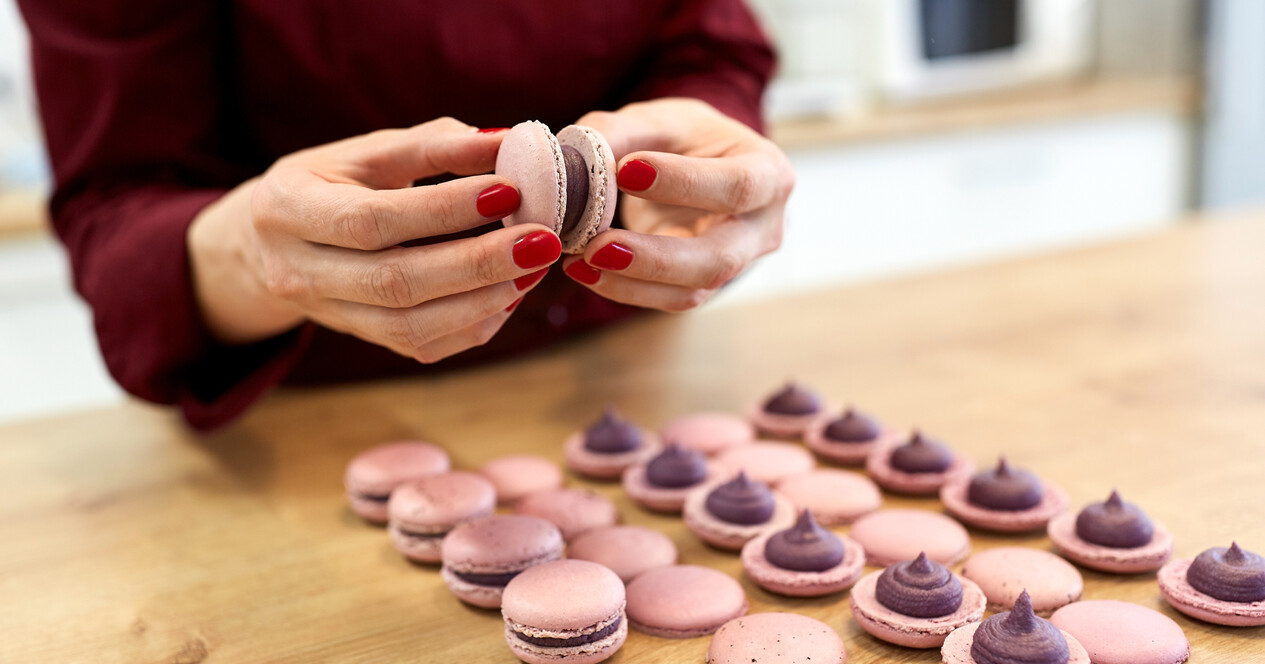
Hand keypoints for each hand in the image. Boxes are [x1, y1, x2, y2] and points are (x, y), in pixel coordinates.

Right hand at [188, 117, 562, 362]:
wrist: (267, 245)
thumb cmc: (328, 184)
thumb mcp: (364, 153)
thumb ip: (432, 147)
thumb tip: (508, 142)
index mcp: (289, 209)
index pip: (371, 220)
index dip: (442, 210)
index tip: (509, 191)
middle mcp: (300, 271)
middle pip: (395, 282)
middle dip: (477, 263)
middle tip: (543, 241)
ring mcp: (329, 315)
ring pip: (410, 326)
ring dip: (483, 299)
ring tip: (535, 268)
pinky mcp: (362, 340)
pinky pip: (423, 346)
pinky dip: (475, 322)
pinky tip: (511, 293)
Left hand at [562, 98, 793, 310]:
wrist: (701, 165)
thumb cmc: (686, 138)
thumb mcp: (659, 120)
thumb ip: (619, 132)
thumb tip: (574, 161)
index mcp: (768, 172)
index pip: (735, 185)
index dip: (682, 182)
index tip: (625, 170)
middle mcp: (763, 226)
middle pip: (719, 257)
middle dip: (655, 257)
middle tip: (595, 247)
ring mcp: (738, 263)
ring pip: (693, 289)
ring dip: (631, 281)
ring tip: (578, 262)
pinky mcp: (704, 283)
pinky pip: (668, 298)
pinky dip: (623, 287)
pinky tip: (583, 270)